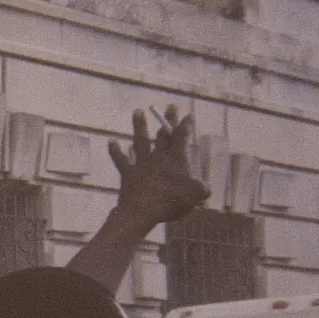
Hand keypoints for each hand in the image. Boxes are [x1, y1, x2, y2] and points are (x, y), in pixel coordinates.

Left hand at [107, 106, 208, 225]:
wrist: (142, 211)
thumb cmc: (170, 202)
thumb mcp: (192, 197)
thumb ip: (200, 190)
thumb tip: (207, 188)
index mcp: (175, 161)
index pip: (181, 139)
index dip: (185, 126)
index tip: (188, 115)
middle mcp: (158, 158)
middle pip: (163, 135)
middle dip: (167, 121)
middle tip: (170, 106)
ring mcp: (141, 164)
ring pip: (140, 141)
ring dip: (139, 126)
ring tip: (137, 111)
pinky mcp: (128, 173)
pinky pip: (120, 160)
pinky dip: (115, 151)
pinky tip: (111, 141)